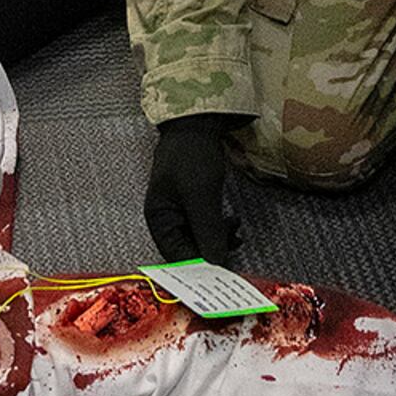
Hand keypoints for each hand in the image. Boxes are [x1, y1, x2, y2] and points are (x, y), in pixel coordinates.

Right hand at [144, 115, 241, 262]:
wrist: (197, 124)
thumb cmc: (191, 155)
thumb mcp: (201, 195)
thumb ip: (208, 230)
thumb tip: (216, 262)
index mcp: (159, 218)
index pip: (175, 256)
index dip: (197, 266)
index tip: (220, 272)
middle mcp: (167, 218)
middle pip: (188, 249)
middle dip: (212, 250)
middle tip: (234, 248)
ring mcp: (181, 210)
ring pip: (200, 238)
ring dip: (219, 239)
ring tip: (236, 232)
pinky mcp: (194, 203)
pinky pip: (206, 225)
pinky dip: (219, 227)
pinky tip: (233, 222)